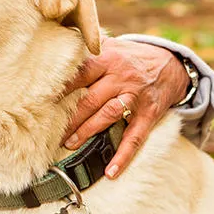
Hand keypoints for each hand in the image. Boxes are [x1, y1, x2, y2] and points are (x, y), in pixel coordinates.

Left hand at [60, 37, 189, 178]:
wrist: (171, 64)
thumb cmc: (130, 57)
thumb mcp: (111, 45)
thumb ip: (87, 47)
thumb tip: (56, 42)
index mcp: (108, 59)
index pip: (80, 73)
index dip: (61, 87)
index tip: (42, 98)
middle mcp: (120, 78)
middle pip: (91, 98)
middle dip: (70, 116)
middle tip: (50, 130)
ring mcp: (135, 97)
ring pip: (108, 115)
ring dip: (88, 131)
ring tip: (69, 144)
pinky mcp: (148, 114)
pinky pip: (135, 138)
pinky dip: (123, 156)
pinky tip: (111, 171)